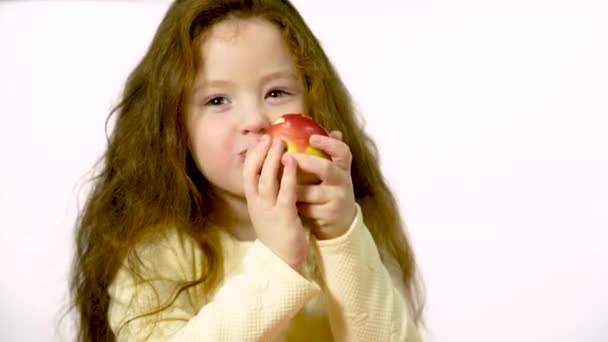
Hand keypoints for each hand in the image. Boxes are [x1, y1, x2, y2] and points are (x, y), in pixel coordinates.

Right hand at [243, 135, 308, 268]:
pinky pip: (285, 192)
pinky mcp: (284, 216)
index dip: (253, 155)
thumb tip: (276, 173)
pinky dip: (288, 175)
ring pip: (267, 179)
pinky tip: (293, 162)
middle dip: (261, 152)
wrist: (281, 262)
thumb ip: (270, 193)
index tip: (261, 140)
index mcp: (254, 202)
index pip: (248, 174)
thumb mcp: (268, 212)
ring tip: (280, 142)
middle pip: (254, 172)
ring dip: (272, 159)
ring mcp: (269, 210)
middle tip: (270, 136)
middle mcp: (258, 204)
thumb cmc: (278, 235)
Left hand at [289, 131, 356, 239]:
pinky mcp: (328, 215)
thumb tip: (317, 130)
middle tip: (285, 156)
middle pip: (327, 168)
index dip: (329, 143)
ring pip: (312, 191)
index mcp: (342, 167)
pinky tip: (282, 201)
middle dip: (306, 162)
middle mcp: (343, 181)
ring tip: (276, 181)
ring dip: (293, 187)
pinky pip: (306, 208)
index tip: (312, 138)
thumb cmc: (328, 188)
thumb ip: (324, 153)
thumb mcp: (331, 171)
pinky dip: (293, 205)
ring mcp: (337, 199)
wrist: (340, 220)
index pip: (342, 151)